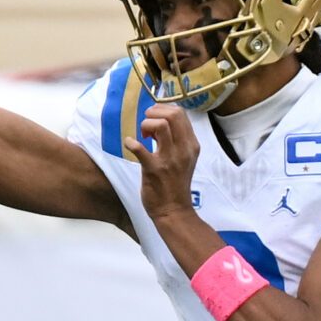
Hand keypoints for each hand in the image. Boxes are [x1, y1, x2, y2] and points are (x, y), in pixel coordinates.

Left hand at [123, 102, 200, 219]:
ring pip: (161, 125)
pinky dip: (131, 143)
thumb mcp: (183, 159)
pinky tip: (129, 144)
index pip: (181, 114)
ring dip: (147, 124)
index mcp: (191, 145)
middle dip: (154, 113)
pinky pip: (140, 149)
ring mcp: (170, 159)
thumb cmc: (176, 184)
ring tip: (143, 135)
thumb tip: (159, 124)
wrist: (174, 211)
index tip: (155, 119)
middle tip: (146, 124)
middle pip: (173, 115)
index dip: (164, 110)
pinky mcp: (154, 170)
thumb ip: (176, 141)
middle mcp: (183, 149)